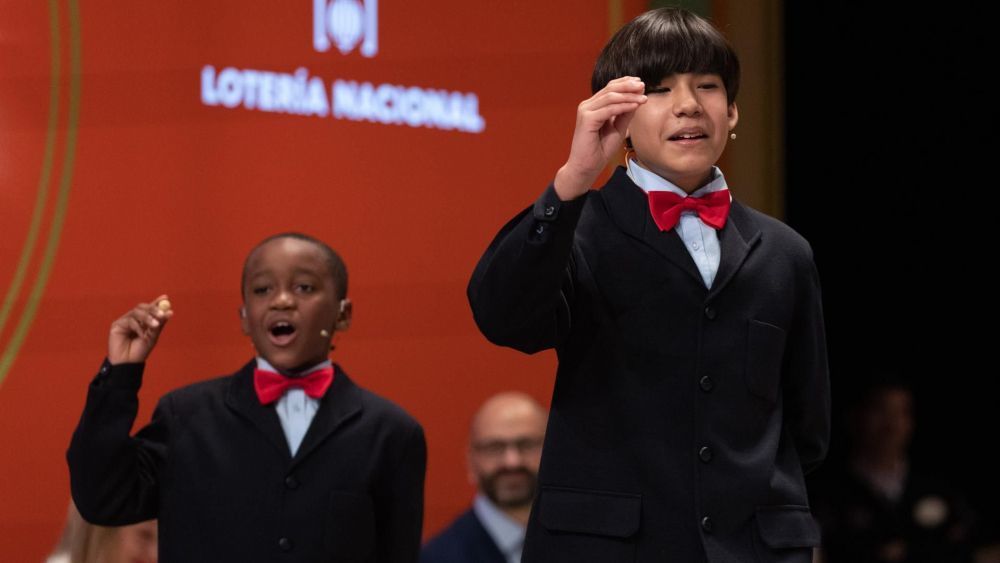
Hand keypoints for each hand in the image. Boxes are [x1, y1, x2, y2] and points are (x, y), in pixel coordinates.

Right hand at [108, 295, 172, 364]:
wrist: (128, 363)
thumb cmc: (140, 351)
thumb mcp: (153, 337)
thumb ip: (159, 324)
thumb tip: (170, 312)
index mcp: (143, 322)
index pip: (150, 308)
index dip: (157, 302)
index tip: (165, 298)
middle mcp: (134, 319)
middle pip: (142, 307)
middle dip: (153, 308)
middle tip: (161, 313)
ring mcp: (125, 321)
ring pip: (136, 312)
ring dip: (147, 317)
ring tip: (154, 325)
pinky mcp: (117, 325)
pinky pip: (129, 320)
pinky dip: (138, 326)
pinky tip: (140, 335)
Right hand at [554, 76, 645, 200]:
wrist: (587, 167)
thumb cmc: (600, 150)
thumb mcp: (618, 129)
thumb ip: (625, 114)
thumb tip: (637, 97)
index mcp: (593, 106)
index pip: (610, 89)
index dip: (626, 83)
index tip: (641, 84)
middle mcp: (588, 106)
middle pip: (610, 89)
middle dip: (629, 86)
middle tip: (643, 86)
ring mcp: (585, 111)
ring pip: (610, 97)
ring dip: (629, 96)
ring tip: (643, 98)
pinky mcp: (587, 119)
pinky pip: (609, 109)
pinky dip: (623, 106)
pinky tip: (635, 106)